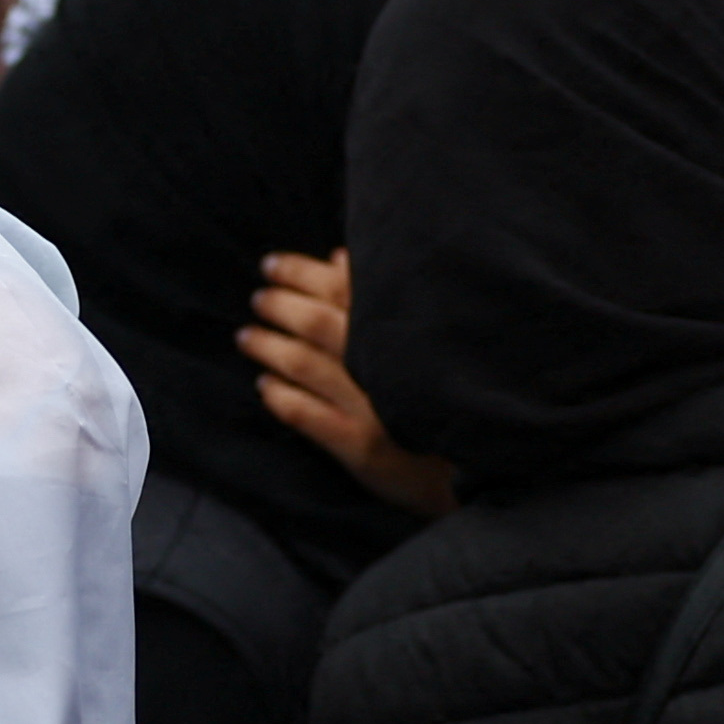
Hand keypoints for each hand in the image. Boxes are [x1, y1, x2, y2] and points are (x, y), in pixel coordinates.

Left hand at [246, 251, 456, 516]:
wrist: (477, 464)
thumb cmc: (445, 390)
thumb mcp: (423, 338)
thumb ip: (380, 297)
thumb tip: (339, 259)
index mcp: (400, 333)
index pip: (342, 289)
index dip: (301, 273)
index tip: (271, 264)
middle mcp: (385, 365)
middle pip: (318, 324)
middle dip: (280, 306)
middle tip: (258, 297)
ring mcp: (372, 407)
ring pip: (306, 366)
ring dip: (270, 348)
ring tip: (247, 337)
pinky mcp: (363, 447)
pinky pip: (309, 417)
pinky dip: (281, 398)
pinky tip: (264, 387)